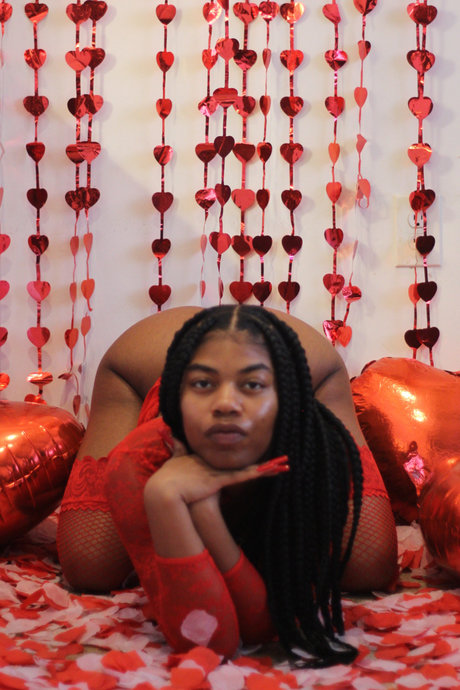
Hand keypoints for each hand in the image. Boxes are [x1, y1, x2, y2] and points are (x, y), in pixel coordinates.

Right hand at [146, 443, 288, 505]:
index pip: (234, 457)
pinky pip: (243, 477)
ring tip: (286, 464)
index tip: (265, 458)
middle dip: (267, 462)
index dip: (250, 456)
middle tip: (285, 459)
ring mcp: (219, 471)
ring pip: (250, 469)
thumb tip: (172, 434)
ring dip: (269, 468)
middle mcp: (217, 463)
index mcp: (209, 458)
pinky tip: (271, 471)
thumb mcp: (176, 460)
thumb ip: (178, 449)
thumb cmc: (169, 478)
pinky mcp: (220, 480)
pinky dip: (257, 474)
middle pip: (247, 461)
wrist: (165, 490)